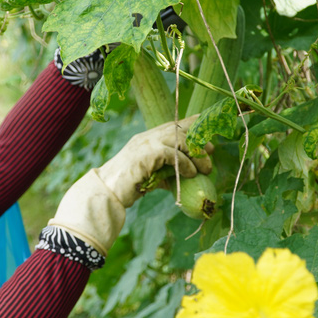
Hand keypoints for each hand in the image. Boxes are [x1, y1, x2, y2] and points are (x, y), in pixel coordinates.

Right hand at [47, 116, 211, 256]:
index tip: (208, 133)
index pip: (173, 125)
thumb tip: (187, 176)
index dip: (192, 126)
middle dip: (198, 138)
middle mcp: (147, 137)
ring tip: (205, 168)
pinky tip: (191, 174)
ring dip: (196, 153)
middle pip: (179, 128)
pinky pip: (173, 154)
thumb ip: (167, 172)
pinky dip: (186, 164)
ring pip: (179, 138)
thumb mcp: (152, 176)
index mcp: (147, 139)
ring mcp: (146, 144)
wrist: (105, 192)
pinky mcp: (146, 155)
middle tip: (211, 151)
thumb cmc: (127, 187)